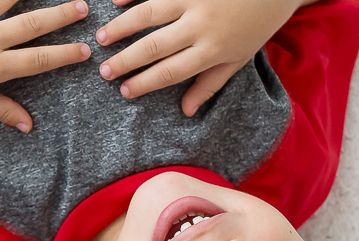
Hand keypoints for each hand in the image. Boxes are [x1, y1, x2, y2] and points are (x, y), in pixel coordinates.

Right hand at [95, 0, 302, 115]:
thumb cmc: (257, 24)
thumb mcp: (239, 58)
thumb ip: (210, 83)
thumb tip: (186, 111)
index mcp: (212, 49)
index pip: (171, 71)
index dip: (145, 83)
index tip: (125, 91)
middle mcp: (201, 24)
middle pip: (155, 46)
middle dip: (126, 60)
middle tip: (104, 71)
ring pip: (150, 13)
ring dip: (122, 26)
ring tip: (102, 38)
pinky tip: (115, 1)